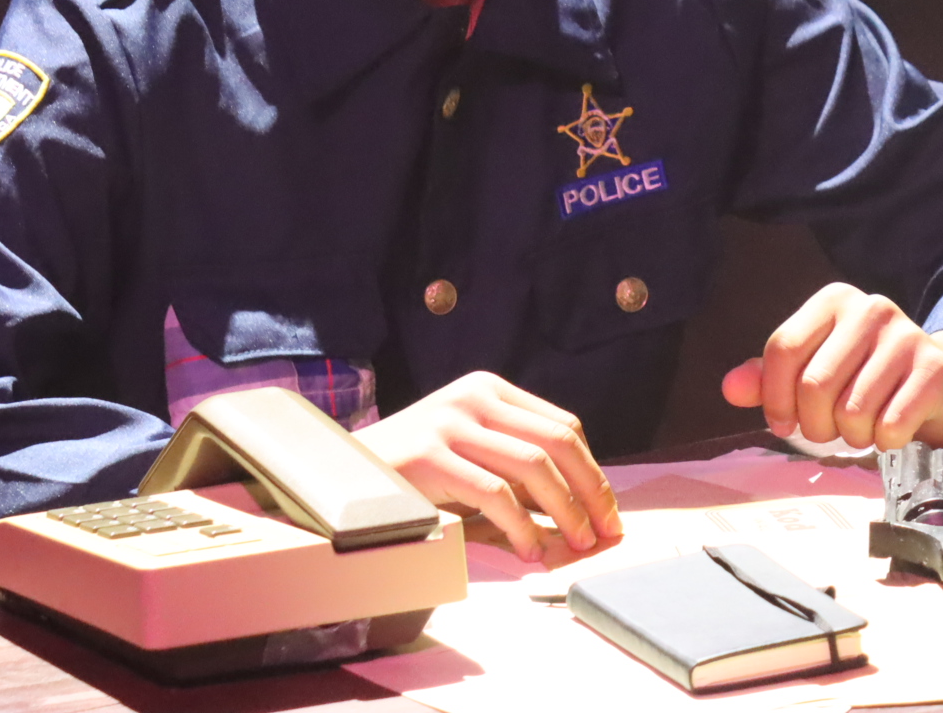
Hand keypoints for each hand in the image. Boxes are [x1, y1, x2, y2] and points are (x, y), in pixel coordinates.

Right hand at [354, 371, 621, 560]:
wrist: (336, 476)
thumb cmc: (413, 476)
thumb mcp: (469, 457)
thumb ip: (518, 475)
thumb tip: (581, 517)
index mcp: (489, 390)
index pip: (562, 426)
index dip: (593, 472)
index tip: (607, 511)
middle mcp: (473, 397)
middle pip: (557, 441)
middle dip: (591, 491)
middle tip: (604, 531)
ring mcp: (449, 422)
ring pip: (534, 465)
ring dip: (565, 512)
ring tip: (576, 545)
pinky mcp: (428, 456)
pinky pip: (494, 493)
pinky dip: (522, 527)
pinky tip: (529, 551)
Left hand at [719, 282, 942, 452]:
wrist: (938, 389)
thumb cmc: (865, 380)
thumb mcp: (812, 372)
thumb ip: (768, 379)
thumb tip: (730, 388)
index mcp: (833, 301)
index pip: (783, 349)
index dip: (775, 397)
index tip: (782, 423)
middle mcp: (871, 308)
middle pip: (814, 384)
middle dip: (815, 425)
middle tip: (827, 430)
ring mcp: (907, 335)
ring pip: (852, 410)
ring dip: (851, 435)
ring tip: (861, 427)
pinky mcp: (935, 369)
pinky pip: (890, 425)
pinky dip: (884, 442)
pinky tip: (891, 431)